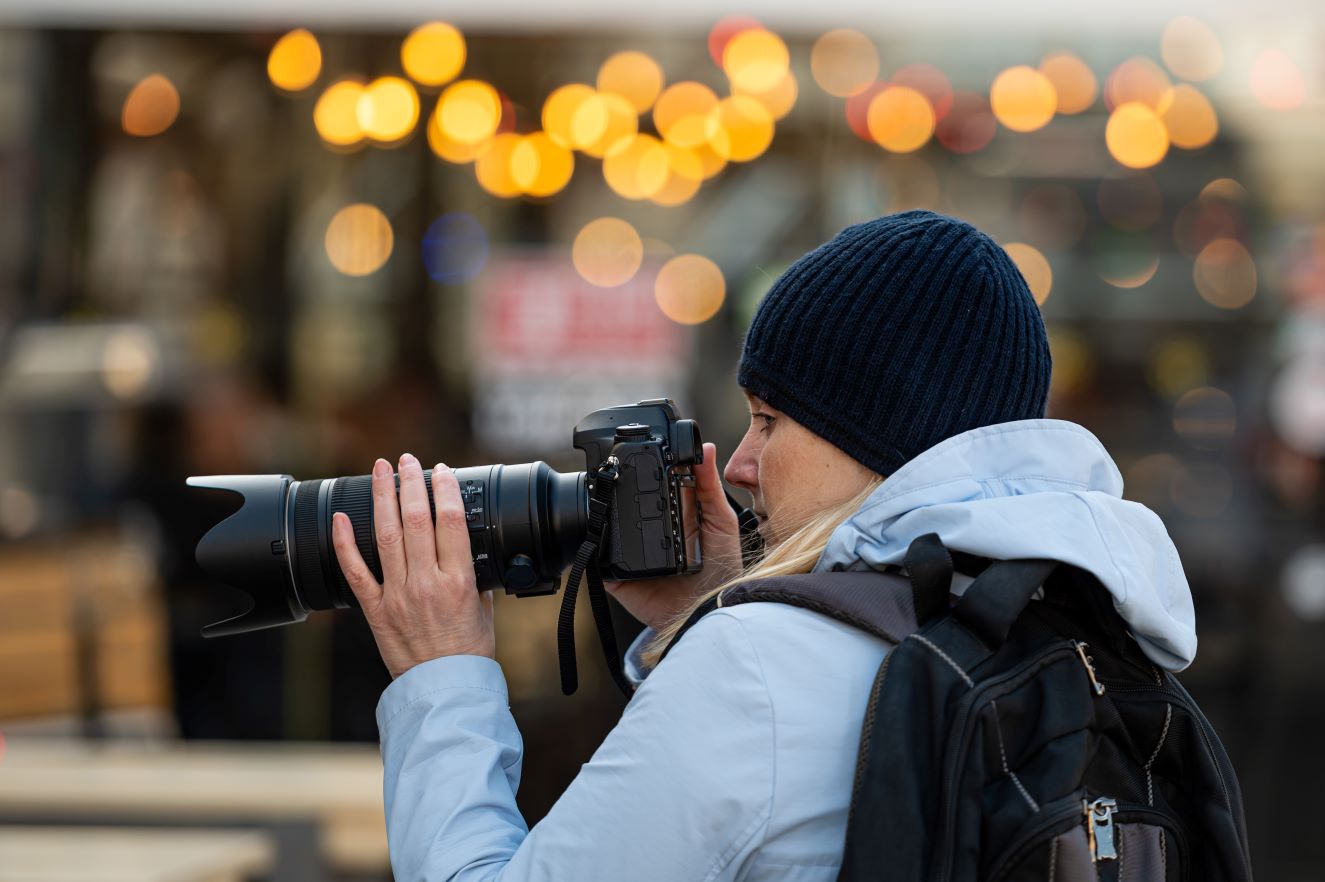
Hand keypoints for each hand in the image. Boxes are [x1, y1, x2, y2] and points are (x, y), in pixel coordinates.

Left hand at [331, 453, 494, 679]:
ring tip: (380, 470)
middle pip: (417, 520)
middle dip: (411, 483)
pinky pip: (355, 572)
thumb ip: (475, 577)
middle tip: (407, 460)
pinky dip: (345, 543)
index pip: (451, 522)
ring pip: (386, 536)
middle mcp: (426, 583)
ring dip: (383, 498)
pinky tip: (341, 518)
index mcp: (459, 581)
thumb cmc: (469, 653)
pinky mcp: (376, 610)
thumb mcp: (484, 609)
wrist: (444, 690)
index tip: (442, 471)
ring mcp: (398, 595)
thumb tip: (469, 550)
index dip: (445, 490)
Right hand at [605, 442, 743, 631]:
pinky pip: (597, 561)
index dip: (643, 470)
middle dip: (618, 489)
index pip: (650, 487)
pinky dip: (593, 549)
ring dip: (604, 515)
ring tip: (606, 499)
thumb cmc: (723, 569)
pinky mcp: (618, 577)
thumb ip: (710, 486)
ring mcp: (631, 554)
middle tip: (616, 472)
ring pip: (607, 528)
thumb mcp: (722, 522)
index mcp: (671, 515)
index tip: (638, 449)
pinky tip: (597, 535)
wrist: (711, 613)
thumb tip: (707, 447)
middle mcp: (648, 532)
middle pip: (624, 505)